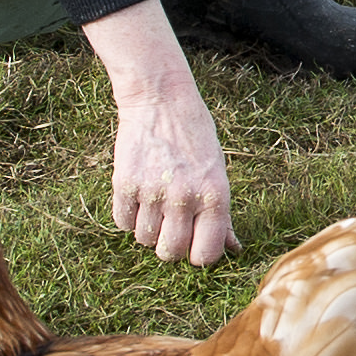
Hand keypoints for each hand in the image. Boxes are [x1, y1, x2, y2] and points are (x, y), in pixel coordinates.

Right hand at [84, 0, 234, 263]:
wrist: (160, 100)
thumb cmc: (195, 137)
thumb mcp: (218, 172)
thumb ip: (222, 214)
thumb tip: (233, 248)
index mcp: (215, 196)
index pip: (205, 255)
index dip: (198, 254)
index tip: (194, 243)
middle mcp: (184, 197)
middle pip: (170, 253)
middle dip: (170, 246)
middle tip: (171, 225)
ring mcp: (152, 192)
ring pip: (144, 240)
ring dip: (148, 229)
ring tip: (155, 204)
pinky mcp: (124, 184)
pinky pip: (122, 223)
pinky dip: (128, 216)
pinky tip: (138, 197)